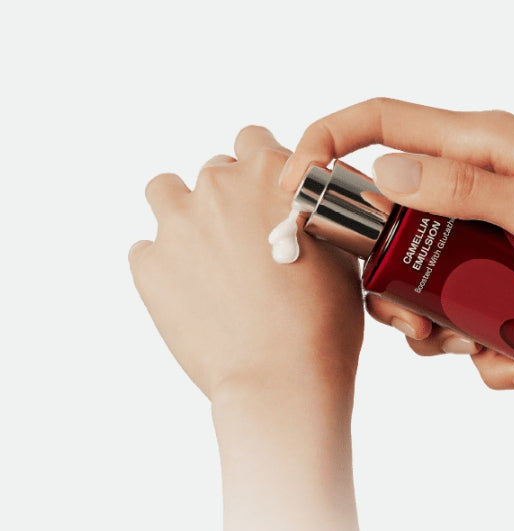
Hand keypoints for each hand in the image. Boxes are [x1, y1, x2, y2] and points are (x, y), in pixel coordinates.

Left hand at [129, 127, 367, 530]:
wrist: (283, 379)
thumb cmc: (323, 323)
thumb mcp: (340, 253)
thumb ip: (310, 214)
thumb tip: (299, 207)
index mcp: (269, 172)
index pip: (251, 140)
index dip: (259, 170)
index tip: (263, 197)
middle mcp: (218, 186)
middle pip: (213, 171)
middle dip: (226, 197)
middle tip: (241, 241)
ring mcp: (177, 224)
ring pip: (165, 192)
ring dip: (182, 212)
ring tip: (203, 254)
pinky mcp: (149, 266)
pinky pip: (146, 249)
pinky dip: (163, 263)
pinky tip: (189, 292)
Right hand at [280, 98, 513, 389]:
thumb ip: (458, 187)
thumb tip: (383, 175)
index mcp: (467, 147)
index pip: (375, 122)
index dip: (323, 143)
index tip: (292, 191)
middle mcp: (461, 188)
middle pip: (383, 223)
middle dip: (384, 282)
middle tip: (410, 321)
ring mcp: (474, 231)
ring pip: (417, 278)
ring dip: (434, 325)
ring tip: (479, 350)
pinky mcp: (491, 267)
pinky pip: (460, 307)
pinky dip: (479, 345)